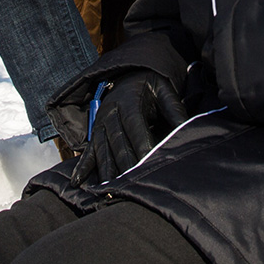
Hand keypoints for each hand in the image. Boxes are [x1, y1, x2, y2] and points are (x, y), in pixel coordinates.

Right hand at [70, 70, 189, 185]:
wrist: (128, 73)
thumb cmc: (150, 85)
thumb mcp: (165, 90)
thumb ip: (175, 110)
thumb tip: (186, 130)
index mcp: (129, 102)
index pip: (136, 128)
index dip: (143, 146)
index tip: (150, 165)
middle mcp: (110, 113)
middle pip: (118, 144)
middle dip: (126, 166)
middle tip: (133, 186)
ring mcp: (100, 124)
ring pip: (102, 151)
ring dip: (106, 172)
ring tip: (110, 191)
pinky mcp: (95, 132)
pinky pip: (88, 151)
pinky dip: (82, 167)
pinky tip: (77, 182)